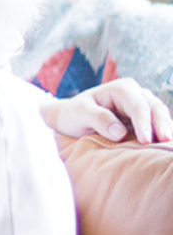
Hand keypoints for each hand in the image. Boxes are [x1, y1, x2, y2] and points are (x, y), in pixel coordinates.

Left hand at [40, 78, 172, 143]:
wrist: (71, 118)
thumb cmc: (74, 114)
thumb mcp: (79, 114)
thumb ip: (98, 119)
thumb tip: (120, 133)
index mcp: (121, 89)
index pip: (137, 105)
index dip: (143, 123)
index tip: (145, 141)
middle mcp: (135, 93)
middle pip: (155, 108)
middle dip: (161, 125)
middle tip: (166, 143)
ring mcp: (142, 105)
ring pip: (160, 116)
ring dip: (166, 130)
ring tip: (169, 146)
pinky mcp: (144, 119)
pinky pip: (157, 125)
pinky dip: (163, 133)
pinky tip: (167, 146)